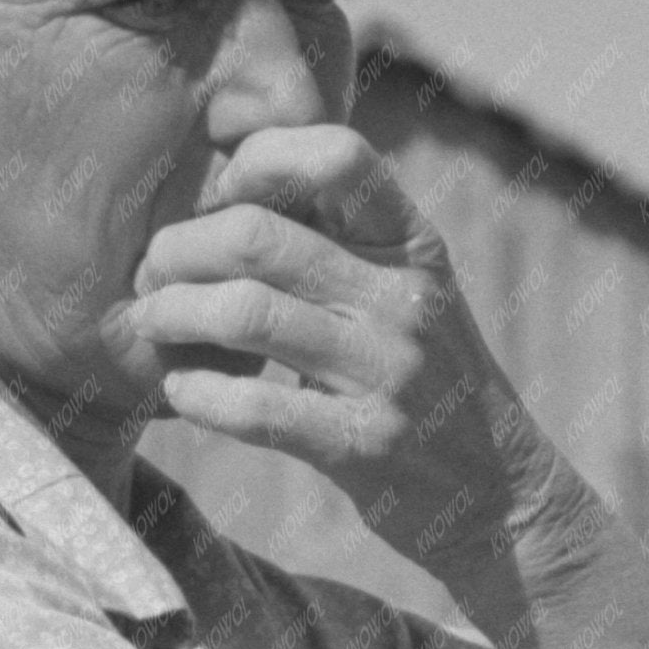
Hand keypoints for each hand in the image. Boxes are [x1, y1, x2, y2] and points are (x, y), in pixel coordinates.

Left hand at [119, 126, 549, 562]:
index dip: (261, 160)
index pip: (339, 156)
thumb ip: (343, 244)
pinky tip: (180, 389)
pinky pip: (257, 408)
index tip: (223, 194)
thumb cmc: (428, 381)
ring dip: (174, 315)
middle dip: (181, 249)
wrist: (499, 492)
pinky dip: (199, 393)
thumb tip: (231, 193)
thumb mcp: (409, 294)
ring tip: (149, 323)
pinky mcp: (364, 444)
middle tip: (152, 272)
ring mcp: (389, 373)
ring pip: (248, 314)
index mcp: (414, 246)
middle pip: (260, 237)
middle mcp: (405, 299)